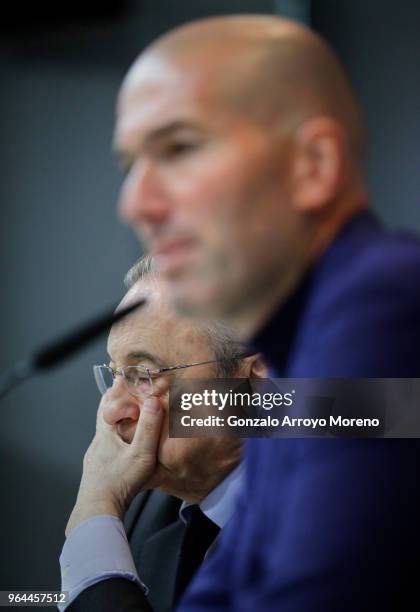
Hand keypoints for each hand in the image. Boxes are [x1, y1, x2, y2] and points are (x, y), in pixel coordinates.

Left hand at [65, 395, 163, 536]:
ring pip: (105, 435)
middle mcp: (97, 443)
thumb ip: (148, 428)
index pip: (107, 404)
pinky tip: (123, 452)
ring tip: (130, 421)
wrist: (96, 513)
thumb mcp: (140, 455)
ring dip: (116, 425)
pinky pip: (106, 451)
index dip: (116, 391)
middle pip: (104, 417)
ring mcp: (95, 458)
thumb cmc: (119, 483)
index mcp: (105, 434)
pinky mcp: (97, 472)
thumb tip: (154, 400)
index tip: (124, 379)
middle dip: (115, 404)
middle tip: (125, 393)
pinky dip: (115, 443)